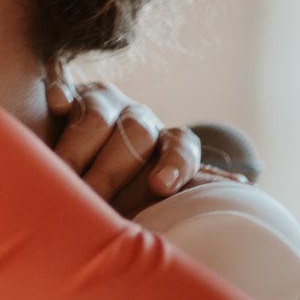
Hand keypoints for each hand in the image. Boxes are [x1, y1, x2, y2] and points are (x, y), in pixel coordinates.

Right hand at [39, 65, 207, 217]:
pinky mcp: (69, 98)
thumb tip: (240, 189)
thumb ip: (183, 201)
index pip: (180, 149)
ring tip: (62, 174)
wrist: (79, 179)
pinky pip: (68, 91)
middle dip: (110, 169)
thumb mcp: (150, 208)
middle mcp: (139, 122)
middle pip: (136, 133)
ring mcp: (105, 105)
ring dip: (79, 149)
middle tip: (90, 197)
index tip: (161, 188)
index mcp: (167, 147)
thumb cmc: (120, 202)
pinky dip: (64, 96)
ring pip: (99, 115)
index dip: (174, 165)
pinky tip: (59, 104)